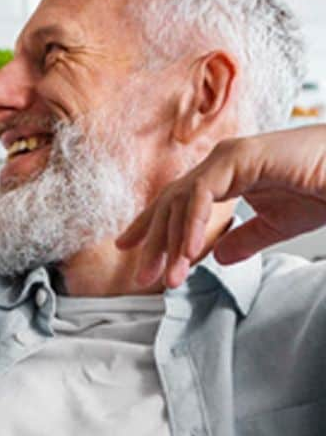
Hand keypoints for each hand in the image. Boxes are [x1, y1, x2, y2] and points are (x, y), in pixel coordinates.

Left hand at [117, 125, 325, 288]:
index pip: (175, 201)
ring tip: (170, 277)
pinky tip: (187, 251)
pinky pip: (202, 193)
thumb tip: (217, 258)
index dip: (150, 225)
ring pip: (181, 200)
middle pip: (171, 203)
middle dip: (154, 242)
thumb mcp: (275, 224)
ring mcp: (228, 157)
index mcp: (224, 174)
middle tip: (144, 278)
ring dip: (172, 241)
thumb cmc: (323, 190)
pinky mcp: (240, 157)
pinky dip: (191, 222)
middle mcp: (220, 162)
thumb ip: (244, 238)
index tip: (128, 249)